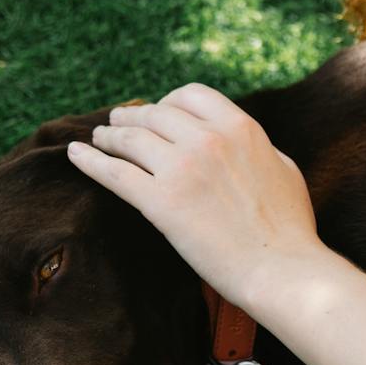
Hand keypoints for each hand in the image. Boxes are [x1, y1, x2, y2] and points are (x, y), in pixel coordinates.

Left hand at [66, 84, 319, 309]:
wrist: (281, 269)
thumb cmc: (290, 228)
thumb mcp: (284, 168)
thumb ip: (257, 147)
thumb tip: (240, 141)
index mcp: (240, 127)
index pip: (191, 95)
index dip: (168, 101)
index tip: (158, 111)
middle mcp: (207, 139)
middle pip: (155, 113)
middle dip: (133, 117)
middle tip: (117, 123)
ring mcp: (181, 169)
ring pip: (130, 139)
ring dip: (109, 135)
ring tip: (98, 139)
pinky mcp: (160, 202)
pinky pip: (114, 173)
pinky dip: (89, 160)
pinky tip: (75, 155)